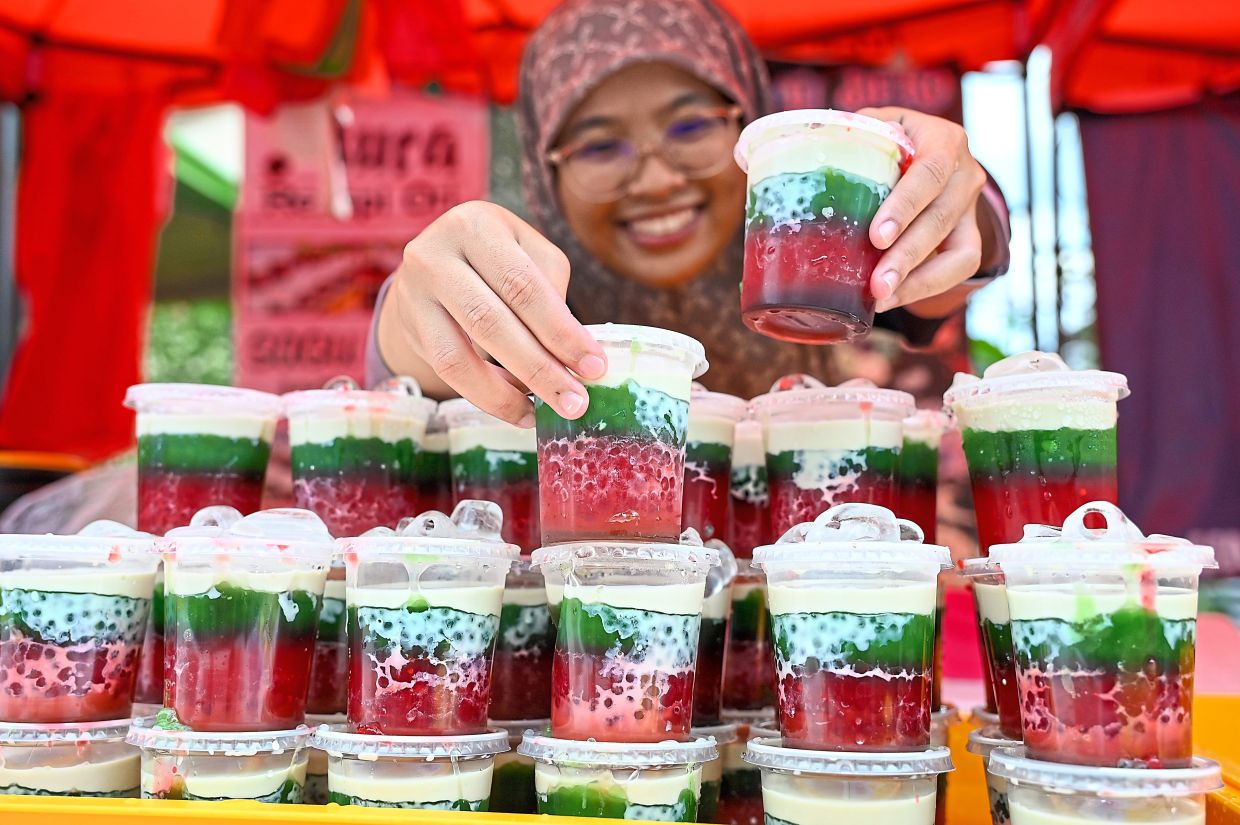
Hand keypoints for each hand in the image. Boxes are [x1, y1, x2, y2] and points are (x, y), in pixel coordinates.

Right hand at [384, 201, 607, 425]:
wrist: (433, 264)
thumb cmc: (498, 257)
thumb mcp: (528, 253)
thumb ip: (551, 291)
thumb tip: (573, 354)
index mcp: (476, 225)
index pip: (523, 286)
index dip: (561, 332)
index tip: (595, 367)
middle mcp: (435, 254)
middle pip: (491, 322)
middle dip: (539, 368)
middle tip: (576, 402)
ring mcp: (415, 292)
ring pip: (459, 355)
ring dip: (508, 393)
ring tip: (545, 413)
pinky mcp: (410, 327)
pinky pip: (447, 370)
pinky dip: (486, 395)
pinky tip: (518, 408)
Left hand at [858, 107, 986, 312]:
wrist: (927, 152)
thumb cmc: (890, 142)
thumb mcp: (877, 127)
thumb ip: (854, 137)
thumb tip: (815, 156)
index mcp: (943, 140)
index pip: (930, 172)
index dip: (905, 206)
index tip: (878, 237)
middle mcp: (966, 173)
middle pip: (940, 218)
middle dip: (907, 255)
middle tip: (876, 284)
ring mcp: (971, 208)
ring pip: (956, 252)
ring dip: (916, 280)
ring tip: (881, 299)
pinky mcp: (971, 236)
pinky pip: (959, 268)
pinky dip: (926, 287)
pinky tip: (893, 298)